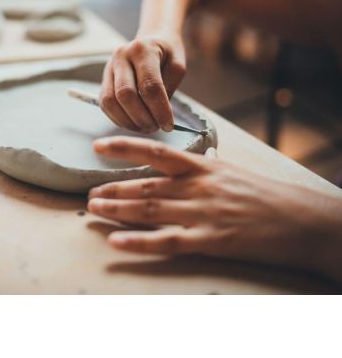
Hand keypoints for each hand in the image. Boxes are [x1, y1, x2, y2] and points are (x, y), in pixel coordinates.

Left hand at [87, 136, 341, 282]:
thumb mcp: (228, 171)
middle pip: (144, 185)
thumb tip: (170, 168)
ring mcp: (201, 212)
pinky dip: (138, 242)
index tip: (98, 146)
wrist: (301, 219)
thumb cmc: (263, 194)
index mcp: (202, 166)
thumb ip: (197, 171)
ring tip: (93, 210)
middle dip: (113, 188)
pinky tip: (115, 241)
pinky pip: (166, 240)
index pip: (154, 151)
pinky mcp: (209, 240)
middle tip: (88, 193)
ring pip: (149, 209)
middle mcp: (196, 186)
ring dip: (117, 210)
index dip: (123, 148)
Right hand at [99, 36, 185, 132]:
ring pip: (110, 102)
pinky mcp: (103, 80)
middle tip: (155, 127)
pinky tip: (133, 122)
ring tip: (145, 127)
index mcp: (142, 49)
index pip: (149, 86)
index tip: (169, 125)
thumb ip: (170, 87)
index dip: (159, 110)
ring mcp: (109, 68)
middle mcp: (121, 56)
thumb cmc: (166, 53)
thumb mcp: (177, 65)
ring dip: (128, 121)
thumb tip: (160, 114)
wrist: (150, 40)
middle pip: (125, 95)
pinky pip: (105, 104)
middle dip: (142, 118)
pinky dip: (118, 118)